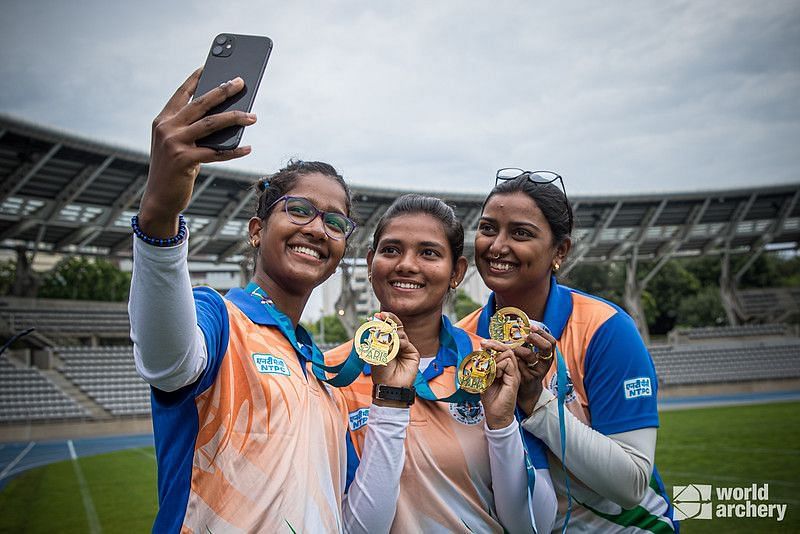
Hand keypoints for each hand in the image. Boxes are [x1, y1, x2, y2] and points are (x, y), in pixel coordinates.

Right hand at [138, 68, 256, 236]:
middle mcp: (166, 128)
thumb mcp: (178, 145)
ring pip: (211, 124)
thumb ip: (194, 131)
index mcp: (163, 120)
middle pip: (200, 103)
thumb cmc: (173, 169)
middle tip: (241, 83)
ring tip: (253, 116)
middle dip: (223, 90)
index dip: (196, 78)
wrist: (159, 198)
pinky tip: (248, 148)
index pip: (181, 93)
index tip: (211, 65)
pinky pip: (216, 152)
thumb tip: (227, 120)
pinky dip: (234, 151)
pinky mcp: (184, 160)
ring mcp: (174, 143)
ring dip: (235, 118)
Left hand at [370, 312, 419, 406]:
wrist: (389, 386)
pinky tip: (394, 347)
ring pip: (401, 334)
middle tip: (383, 315)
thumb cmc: (381, 372)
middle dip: (390, 319)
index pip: (387, 329)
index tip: (376, 315)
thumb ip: (379, 340)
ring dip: (392, 334)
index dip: (383, 321)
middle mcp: (397, 345)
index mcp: (388, 344)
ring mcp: (406, 348)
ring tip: (385, 339)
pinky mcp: (413, 353)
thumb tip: (379, 327)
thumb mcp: (376, 354)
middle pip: (396, 327)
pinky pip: (406, 342)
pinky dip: (399, 343)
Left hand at [480, 348, 519, 429]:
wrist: (495, 415)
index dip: (494, 345)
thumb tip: (480, 352)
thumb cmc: (490, 398)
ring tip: (489, 371)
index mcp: (505, 368)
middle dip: (494, 346)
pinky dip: (498, 366)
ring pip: (508, 354)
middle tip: (483, 346)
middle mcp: (512, 369)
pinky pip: (508, 363)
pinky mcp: (515, 379)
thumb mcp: (484, 378)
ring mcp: (515, 374)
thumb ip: (484, 366)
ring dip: (495, 359)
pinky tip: (494, 375)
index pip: (503, 350)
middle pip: (507, 349)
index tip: (482, 344)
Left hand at [516, 324, 556, 415]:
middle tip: (525, 335)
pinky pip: (517, 364)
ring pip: (529, 355)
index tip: (531, 327)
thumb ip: (529, 346)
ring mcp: (536, 371)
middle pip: (547, 347)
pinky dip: (509, 358)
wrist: (527, 392)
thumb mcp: (532, 359)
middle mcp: (544, 364)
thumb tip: (520, 327)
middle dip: (535, 338)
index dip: (542, 333)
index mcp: (547, 357)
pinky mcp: (526, 378)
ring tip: (509, 346)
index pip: (551, 342)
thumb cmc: (527, 370)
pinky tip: (503, 355)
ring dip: (517, 347)